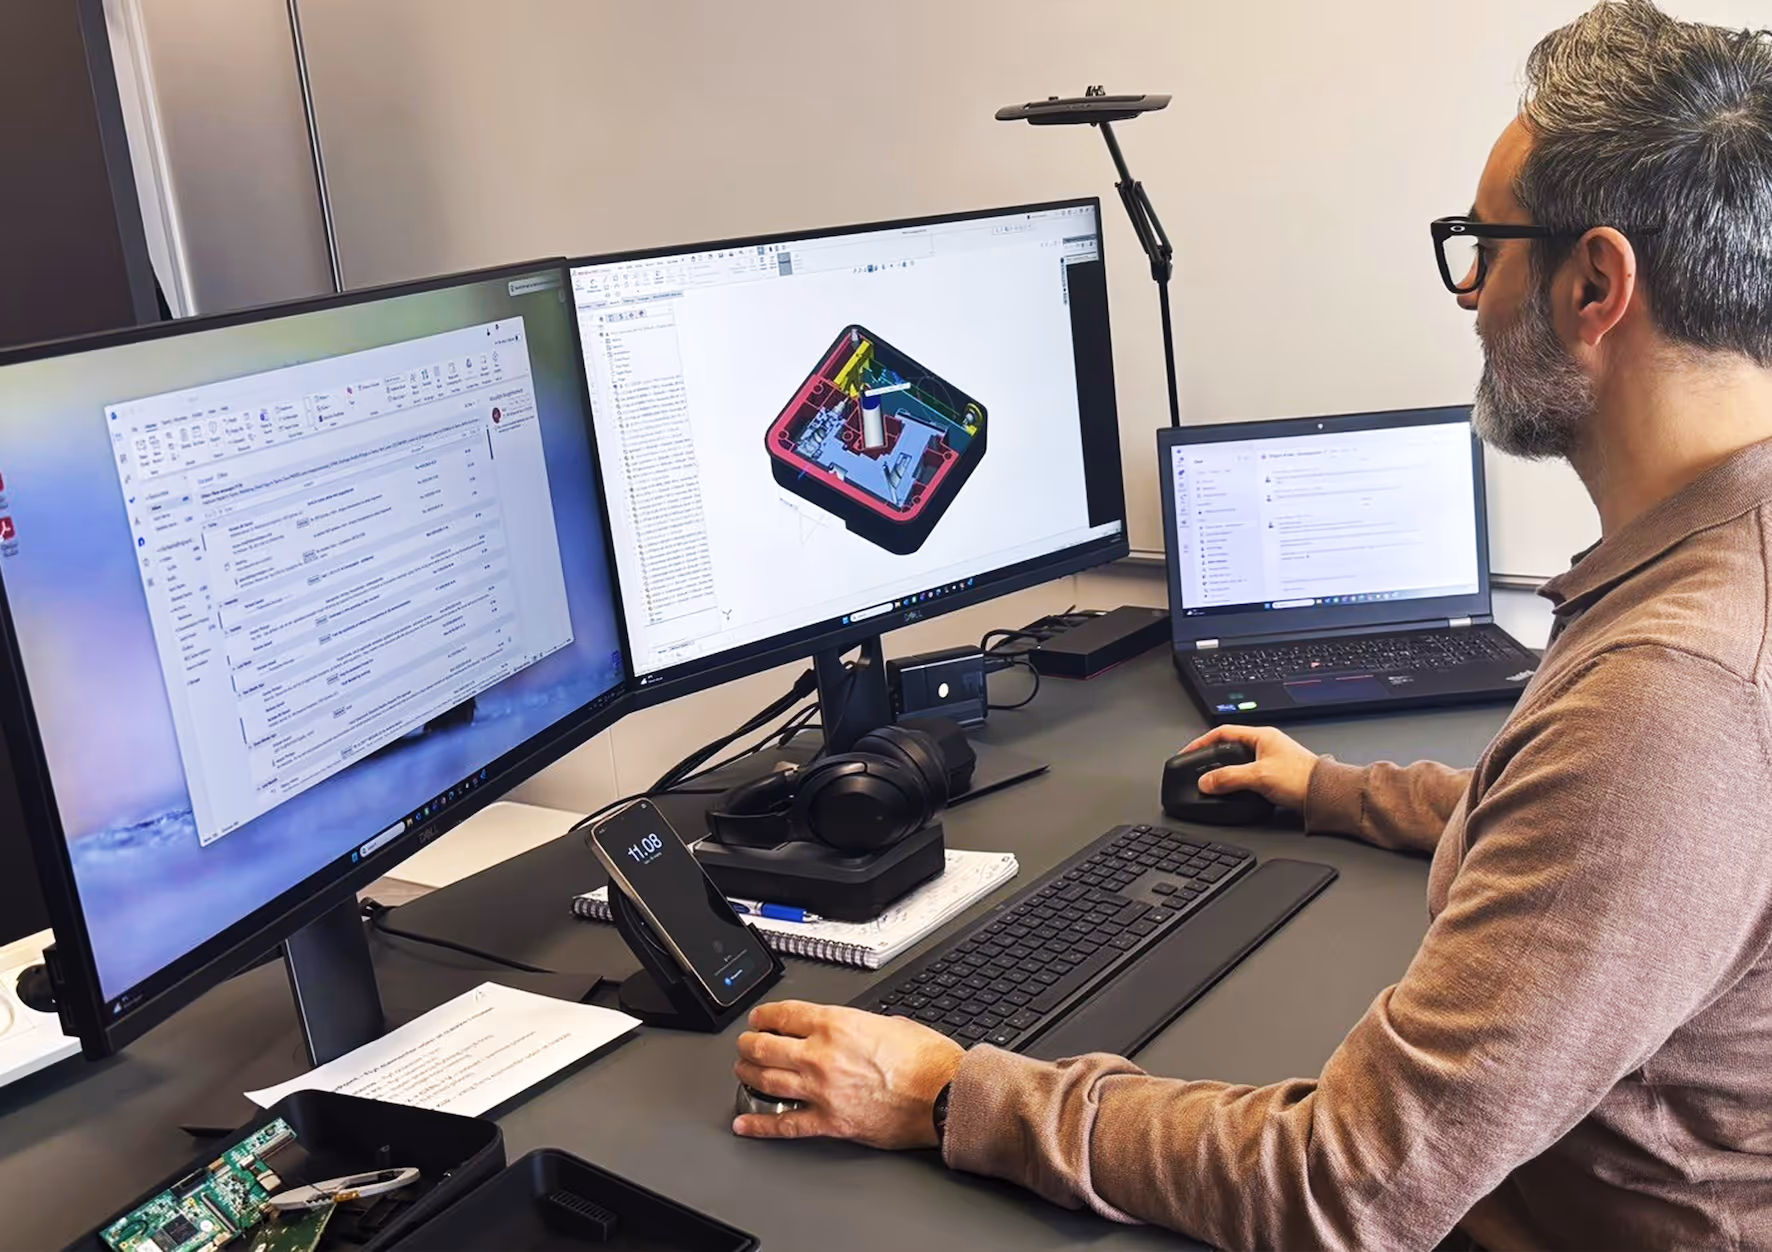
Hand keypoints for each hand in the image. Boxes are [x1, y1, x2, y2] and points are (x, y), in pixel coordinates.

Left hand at [732, 1001, 963, 1148]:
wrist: (944, 1096)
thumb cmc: (927, 1060)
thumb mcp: (890, 1022)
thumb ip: (858, 1024)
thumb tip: (847, 1029)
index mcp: (836, 1024)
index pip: (783, 1014)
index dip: (763, 1016)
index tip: (759, 1020)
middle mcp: (821, 1055)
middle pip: (764, 1047)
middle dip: (748, 1044)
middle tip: (745, 1045)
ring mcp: (822, 1091)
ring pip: (766, 1081)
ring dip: (748, 1075)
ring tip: (744, 1072)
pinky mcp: (830, 1122)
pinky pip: (785, 1124)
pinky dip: (760, 1124)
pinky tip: (745, 1122)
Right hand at [1179, 725, 1318, 810]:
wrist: (1326, 796)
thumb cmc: (1303, 779)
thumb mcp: (1259, 776)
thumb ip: (1229, 778)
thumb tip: (1206, 782)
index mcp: (1262, 736)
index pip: (1223, 732)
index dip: (1202, 742)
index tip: (1188, 753)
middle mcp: (1266, 745)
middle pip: (1229, 748)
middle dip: (1212, 758)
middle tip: (1197, 768)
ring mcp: (1271, 760)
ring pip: (1238, 763)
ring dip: (1224, 772)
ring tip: (1212, 781)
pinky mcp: (1274, 776)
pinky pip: (1247, 775)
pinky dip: (1236, 782)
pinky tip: (1233, 790)